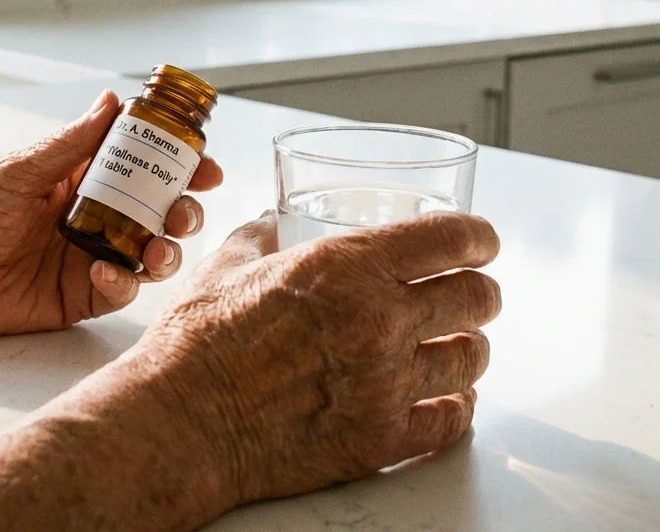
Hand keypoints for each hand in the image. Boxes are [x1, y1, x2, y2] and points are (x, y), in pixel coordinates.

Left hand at [0, 90, 222, 335]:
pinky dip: (124, 282)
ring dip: (166, 249)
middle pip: (158, 211)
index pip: (142, 166)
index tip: (204, 164)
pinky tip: (107, 272)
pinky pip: (120, 290)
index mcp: (79, 179)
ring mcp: (89, 257)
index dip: (177, 164)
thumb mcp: (17, 171)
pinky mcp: (79, 296)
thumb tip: (113, 102)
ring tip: (157, 248)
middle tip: (186, 209)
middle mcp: (92, 217)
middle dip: (183, 209)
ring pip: (149, 253)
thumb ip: (70, 144)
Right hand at [88, 211, 501, 516]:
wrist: (178, 425)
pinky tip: (445, 398)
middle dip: (479, 293)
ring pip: (472, 360)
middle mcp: (376, 321)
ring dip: (469, 349)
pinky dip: (456, 406)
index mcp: (344, 267)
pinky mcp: (381, 439)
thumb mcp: (225, 267)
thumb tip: (270, 220)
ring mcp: (385, 384)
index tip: (480, 243)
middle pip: (477, 299)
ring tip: (456, 347)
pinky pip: (452, 420)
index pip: (450, 239)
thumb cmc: (193, 347)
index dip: (477, 237)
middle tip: (470, 296)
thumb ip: (261, 236)